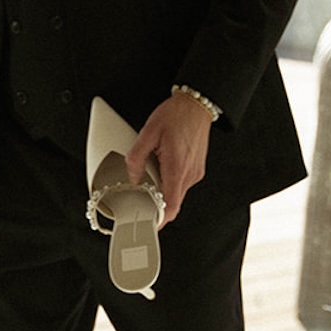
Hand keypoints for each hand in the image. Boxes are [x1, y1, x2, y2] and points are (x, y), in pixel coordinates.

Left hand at [126, 92, 213, 224]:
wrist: (196, 105)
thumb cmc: (176, 115)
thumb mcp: (148, 132)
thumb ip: (136, 158)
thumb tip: (133, 177)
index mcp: (177, 168)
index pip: (171, 206)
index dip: (160, 220)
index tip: (148, 225)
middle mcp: (190, 174)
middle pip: (173, 203)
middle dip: (157, 206)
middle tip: (141, 202)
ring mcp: (195, 172)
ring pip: (177, 193)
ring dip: (163, 192)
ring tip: (151, 177)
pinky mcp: (197, 169)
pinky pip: (181, 184)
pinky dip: (170, 183)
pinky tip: (162, 169)